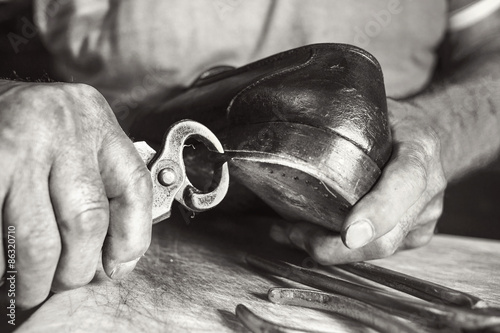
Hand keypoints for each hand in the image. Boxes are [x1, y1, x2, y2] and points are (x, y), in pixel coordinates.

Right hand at [0, 81, 151, 308]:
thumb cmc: (34, 131)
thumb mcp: (77, 144)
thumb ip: (101, 188)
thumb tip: (115, 262)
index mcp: (97, 122)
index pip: (134, 187)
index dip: (131, 238)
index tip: (117, 267)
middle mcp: (62, 127)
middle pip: (87, 220)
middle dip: (75, 269)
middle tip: (62, 283)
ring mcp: (20, 145)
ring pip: (38, 239)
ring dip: (34, 278)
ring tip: (30, 288)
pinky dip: (3, 261)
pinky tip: (6, 265)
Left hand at [270, 99, 446, 263]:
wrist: (432, 138)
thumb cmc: (395, 121)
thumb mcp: (377, 106)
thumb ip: (346, 114)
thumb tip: (294, 113)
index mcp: (420, 151)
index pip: (404, 184)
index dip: (378, 212)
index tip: (349, 234)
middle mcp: (428, 191)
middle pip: (387, 237)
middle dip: (335, 246)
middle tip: (294, 233)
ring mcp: (424, 218)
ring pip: (378, 250)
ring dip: (330, 250)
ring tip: (290, 233)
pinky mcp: (414, 235)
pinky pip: (377, 252)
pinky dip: (341, 250)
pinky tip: (310, 236)